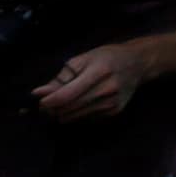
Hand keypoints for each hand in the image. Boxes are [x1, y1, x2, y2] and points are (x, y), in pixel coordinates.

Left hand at [33, 40, 157, 123]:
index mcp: (99, 72)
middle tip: (48, 102)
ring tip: (63, 102)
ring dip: (63, 113)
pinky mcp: (114, 112)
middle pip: (68, 108)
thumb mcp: (83, 59)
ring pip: (74, 117)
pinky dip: (77, 113)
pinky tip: (81, 103)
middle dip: (53, 108)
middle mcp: (107, 90)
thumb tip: (38, 93)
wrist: (137, 63)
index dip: (48, 101)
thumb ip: (61, 77)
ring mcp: (112, 103)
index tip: (40, 101)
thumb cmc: (107, 57)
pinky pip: (85, 119)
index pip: (66, 95)